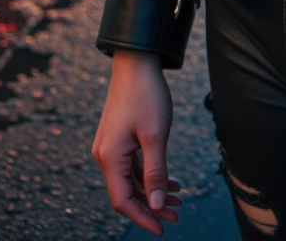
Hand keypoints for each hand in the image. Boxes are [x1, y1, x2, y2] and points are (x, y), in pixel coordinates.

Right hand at [92, 50, 182, 233]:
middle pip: (128, 192)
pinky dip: (151, 175)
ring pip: (133, 179)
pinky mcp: (119, 139)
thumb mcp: (155, 136)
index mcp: (109, 158)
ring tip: (180, 198)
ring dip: (154, 190)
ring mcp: (111, 147)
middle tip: (179, 213)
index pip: (123, 201)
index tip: (164, 228)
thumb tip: (155, 206)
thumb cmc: (146, 95)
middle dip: (152, 205)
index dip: (143, 218)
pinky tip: (171, 180)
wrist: (136, 61)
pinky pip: (133, 165)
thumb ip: (155, 173)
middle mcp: (105, 156)